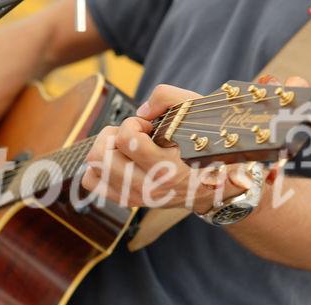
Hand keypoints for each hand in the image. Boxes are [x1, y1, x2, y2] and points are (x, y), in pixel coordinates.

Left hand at [81, 84, 252, 211]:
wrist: (218, 186)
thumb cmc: (207, 145)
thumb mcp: (196, 112)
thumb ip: (167, 98)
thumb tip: (141, 112)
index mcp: (168, 168)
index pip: (127, 141)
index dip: (132, 123)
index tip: (149, 126)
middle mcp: (149, 187)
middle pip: (100, 157)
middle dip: (111, 135)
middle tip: (131, 134)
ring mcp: (137, 197)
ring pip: (92, 171)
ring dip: (103, 151)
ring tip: (123, 147)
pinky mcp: (129, 201)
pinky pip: (93, 184)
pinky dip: (97, 168)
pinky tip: (117, 159)